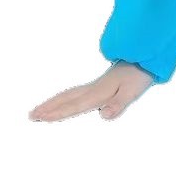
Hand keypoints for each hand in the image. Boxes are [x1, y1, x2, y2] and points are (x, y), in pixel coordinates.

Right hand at [28, 61, 154, 121]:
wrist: (145, 58)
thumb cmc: (138, 77)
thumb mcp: (132, 92)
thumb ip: (117, 104)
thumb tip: (102, 115)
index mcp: (99, 93)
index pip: (74, 105)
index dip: (57, 113)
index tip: (41, 118)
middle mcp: (93, 89)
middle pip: (66, 99)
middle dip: (48, 108)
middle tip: (30, 116)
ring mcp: (94, 85)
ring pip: (68, 95)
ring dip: (53, 102)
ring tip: (38, 110)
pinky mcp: (99, 84)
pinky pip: (75, 93)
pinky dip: (63, 98)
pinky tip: (62, 101)